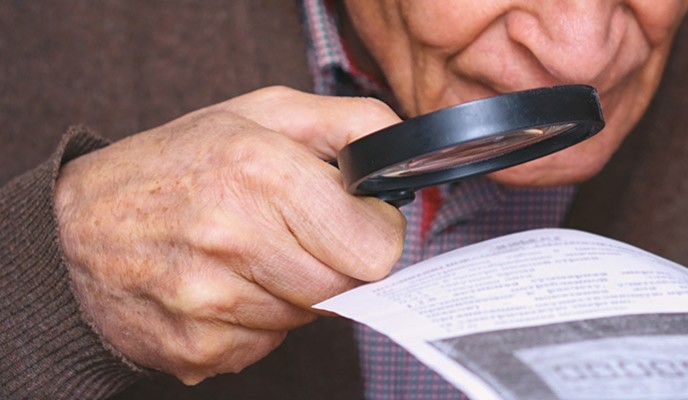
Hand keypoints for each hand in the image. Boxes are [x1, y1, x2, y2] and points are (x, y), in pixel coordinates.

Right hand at [54, 87, 405, 383]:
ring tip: (250, 253)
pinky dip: (258, 319)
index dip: (374, 233)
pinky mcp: (197, 349)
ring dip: (295, 290)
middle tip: (296, 233)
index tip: (353, 219)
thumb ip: (352, 124)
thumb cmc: (178, 163)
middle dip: (335, 262)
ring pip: (309, 318)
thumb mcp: (265, 113)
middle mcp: (232, 240)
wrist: (73, 228)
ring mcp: (210, 303)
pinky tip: (222, 284)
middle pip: (347, 289)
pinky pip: (268, 345)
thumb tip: (405, 156)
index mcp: (259, 173)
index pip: (375, 247)